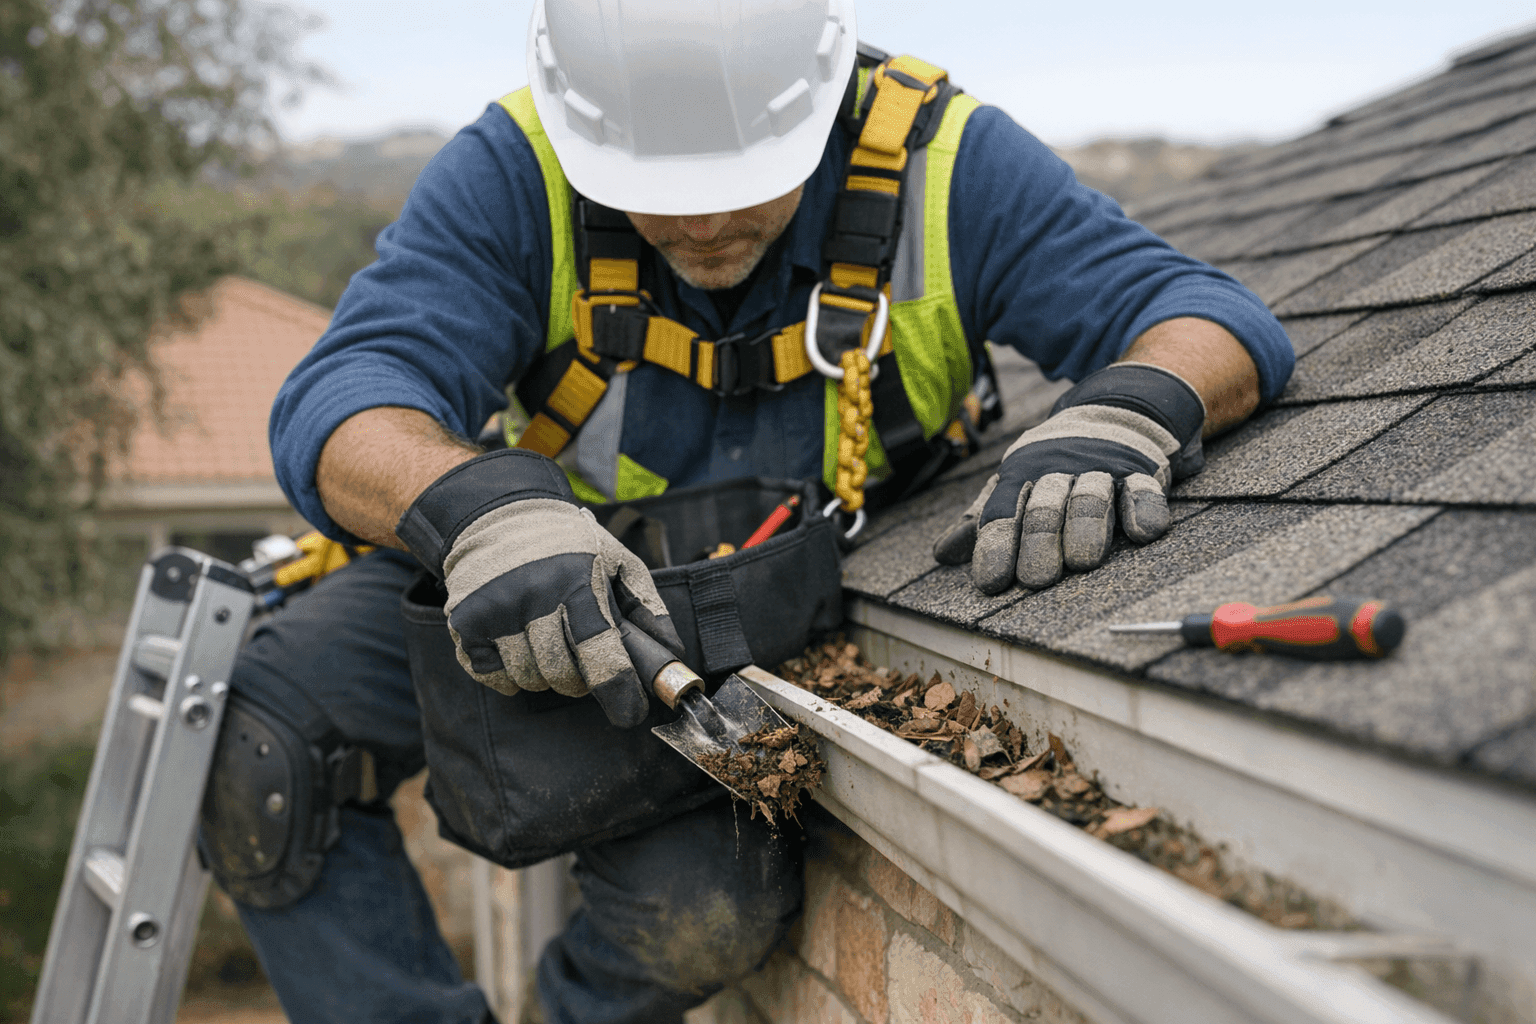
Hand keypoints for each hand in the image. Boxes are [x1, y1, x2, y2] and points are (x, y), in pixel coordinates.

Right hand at [396, 449, 681, 727]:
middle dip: (580, 679)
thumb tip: (673, 658)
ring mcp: (494, 611)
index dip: (620, 694)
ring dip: (546, 676)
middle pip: (563, 676)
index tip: (630, 714)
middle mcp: (534, 596)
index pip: (602, 656)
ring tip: (551, 644)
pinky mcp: (465, 622)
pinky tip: (519, 647)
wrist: (499, 514)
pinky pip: (494, 678)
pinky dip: (510, 675)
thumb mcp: (619, 562)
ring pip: (529, 680)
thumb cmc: (569, 544)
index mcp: (578, 582)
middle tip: (584, 659)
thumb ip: (649, 610)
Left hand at [932, 363, 1205, 593]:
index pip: (1002, 513)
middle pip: (1044, 509)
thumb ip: (983, 519)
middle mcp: (1056, 471)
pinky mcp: (1141, 469)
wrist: (1112, 412)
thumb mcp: (1014, 486)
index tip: (991, 582)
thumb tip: (942, 554)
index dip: (995, 546)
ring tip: (1082, 561)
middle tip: (1036, 579)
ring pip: (1090, 496)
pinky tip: (1141, 532)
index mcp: (1020, 477)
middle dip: (1038, 542)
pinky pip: (1142, 488)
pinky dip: (1143, 507)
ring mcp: (1100, 468)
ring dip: (1085, 526)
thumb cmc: (1053, 466)